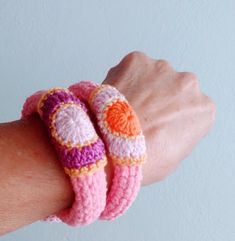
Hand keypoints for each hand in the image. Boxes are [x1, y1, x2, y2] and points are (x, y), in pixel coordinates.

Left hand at [103, 51, 215, 184]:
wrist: (111, 149)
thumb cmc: (142, 159)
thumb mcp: (175, 154)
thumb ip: (179, 131)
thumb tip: (167, 123)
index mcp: (202, 109)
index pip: (189, 107)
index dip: (171, 116)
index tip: (160, 123)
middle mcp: (188, 83)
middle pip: (173, 88)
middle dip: (160, 98)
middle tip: (141, 114)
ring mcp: (162, 69)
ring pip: (153, 76)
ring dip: (142, 87)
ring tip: (126, 107)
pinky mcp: (137, 60)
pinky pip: (132, 69)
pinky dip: (124, 79)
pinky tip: (117, 97)